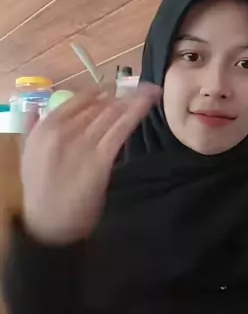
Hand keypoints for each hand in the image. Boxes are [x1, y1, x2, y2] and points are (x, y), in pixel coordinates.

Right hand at [21, 84, 161, 245]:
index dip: (101, 92)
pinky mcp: (99, 161)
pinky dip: (136, 114)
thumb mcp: (30, 154)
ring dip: (134, 99)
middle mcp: (62, 131)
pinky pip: (120, 130)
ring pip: (112, 114)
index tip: (116, 89)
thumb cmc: (41, 192)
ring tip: (151, 91)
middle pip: (99, 105)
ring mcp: (81, 144)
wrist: (47, 226)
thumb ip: (37, 128)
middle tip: (142, 88)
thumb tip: (43, 108)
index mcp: (45, 127)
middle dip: (123, 94)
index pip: (79, 99)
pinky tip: (148, 104)